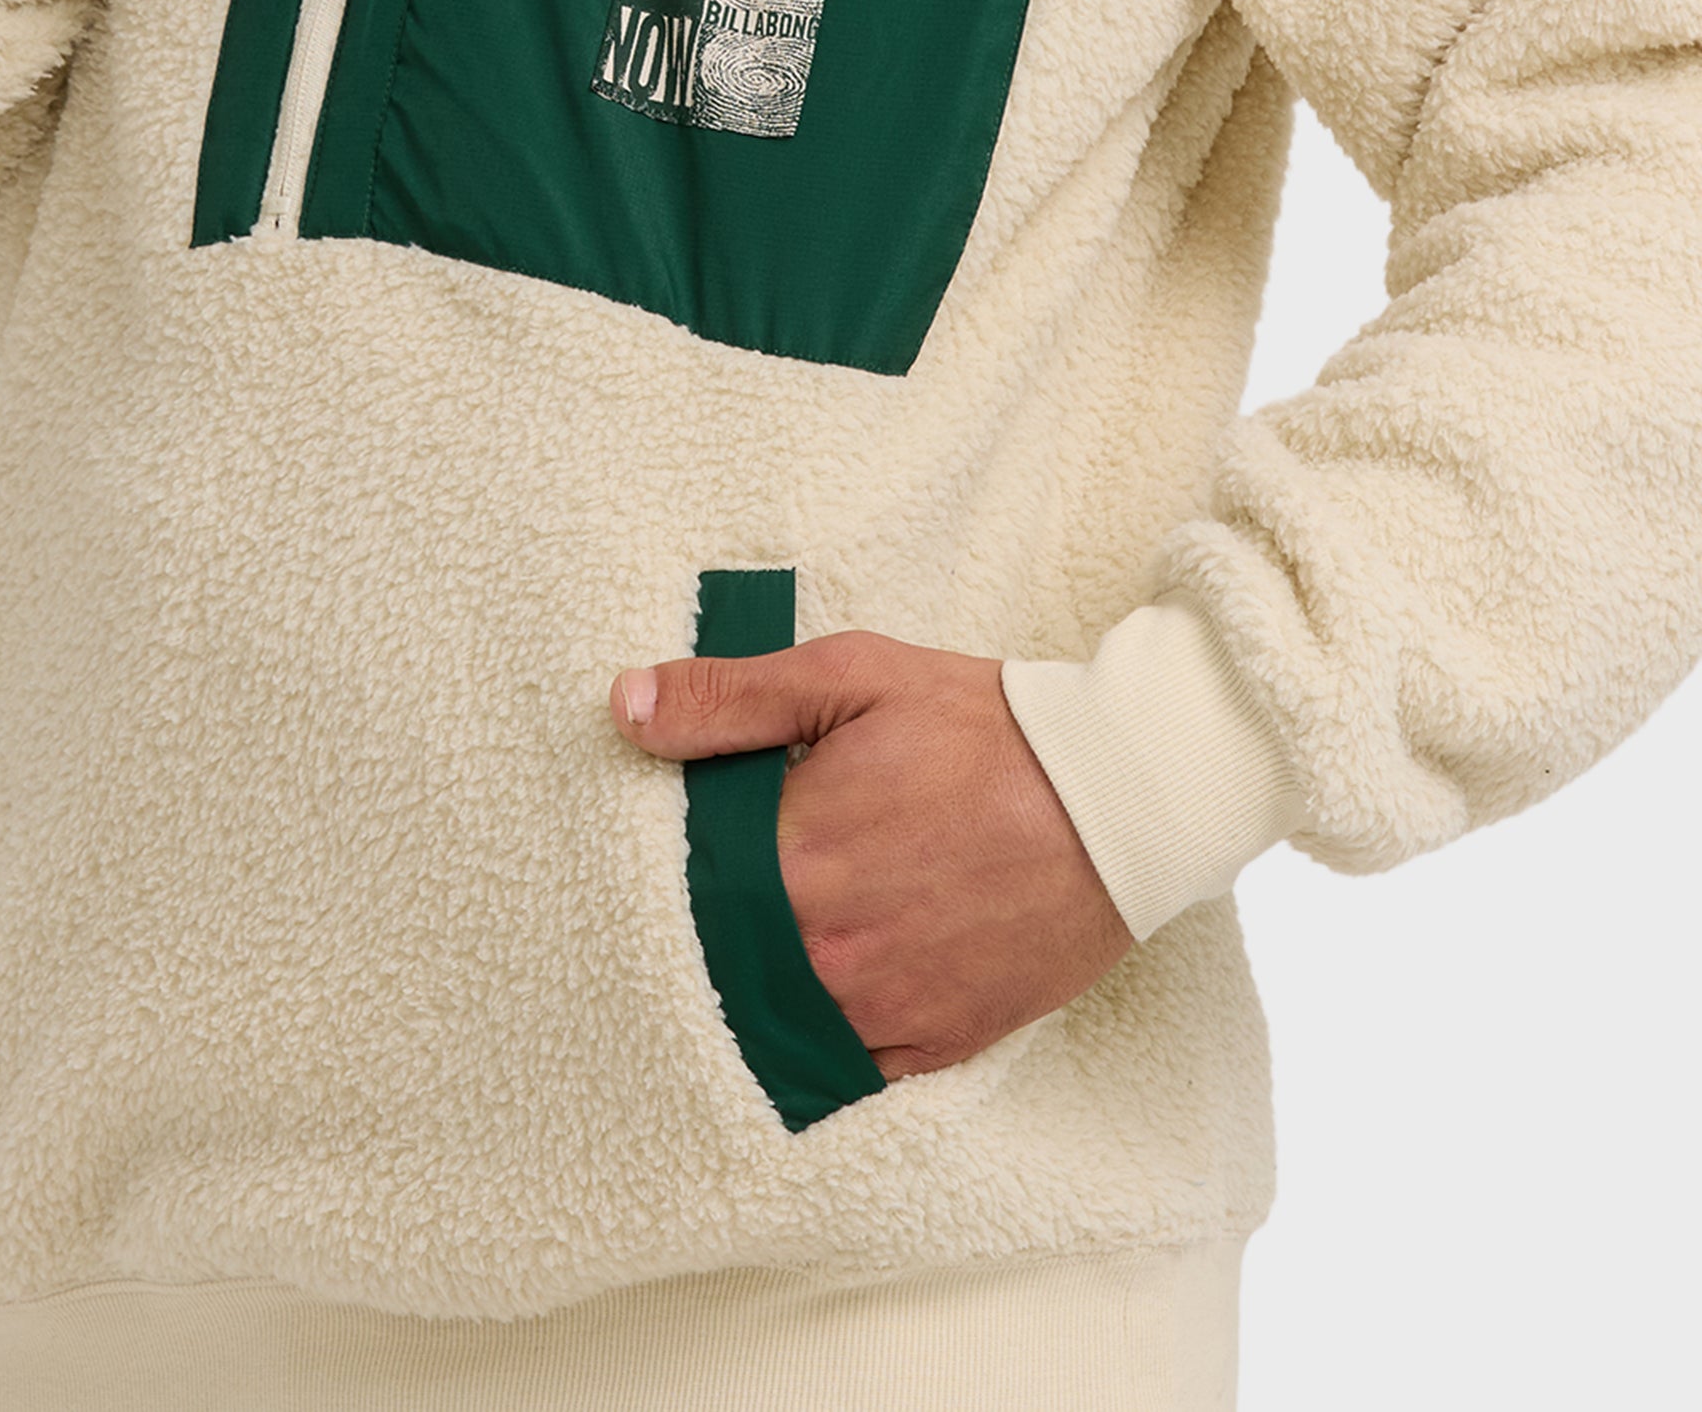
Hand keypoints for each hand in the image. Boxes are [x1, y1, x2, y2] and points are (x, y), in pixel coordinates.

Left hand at [610, 631, 1133, 1078]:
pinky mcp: (935, 1044)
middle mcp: (829, 946)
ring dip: (762, 985)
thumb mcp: (853, 677)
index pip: (684, 883)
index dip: (674, 866)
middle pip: (720, 958)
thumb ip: (732, 698)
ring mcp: (882, 1007)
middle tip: (738, 884)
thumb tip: (625, 708)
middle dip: (714, 926)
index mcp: (796, 853)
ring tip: (781, 933)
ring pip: (774, 1020)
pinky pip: (845, 1067)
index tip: (684, 844)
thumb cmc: (983, 728)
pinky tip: (825, 989)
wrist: (1119, 797)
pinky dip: (823, 1035)